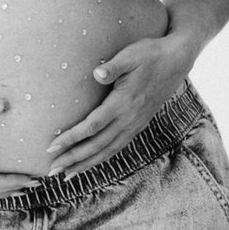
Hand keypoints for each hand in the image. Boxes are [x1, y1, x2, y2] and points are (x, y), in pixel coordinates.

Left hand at [43, 34, 192, 176]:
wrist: (177, 61)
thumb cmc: (150, 55)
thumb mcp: (131, 55)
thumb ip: (114, 66)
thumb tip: (97, 73)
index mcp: (123, 103)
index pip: (92, 126)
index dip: (71, 138)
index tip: (52, 146)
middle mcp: (129, 119)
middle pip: (97, 145)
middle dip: (73, 159)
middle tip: (52, 170)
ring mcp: (135, 124)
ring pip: (108, 151)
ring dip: (86, 164)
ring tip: (67, 175)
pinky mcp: (138, 125)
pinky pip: (117, 147)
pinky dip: (101, 158)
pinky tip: (90, 163)